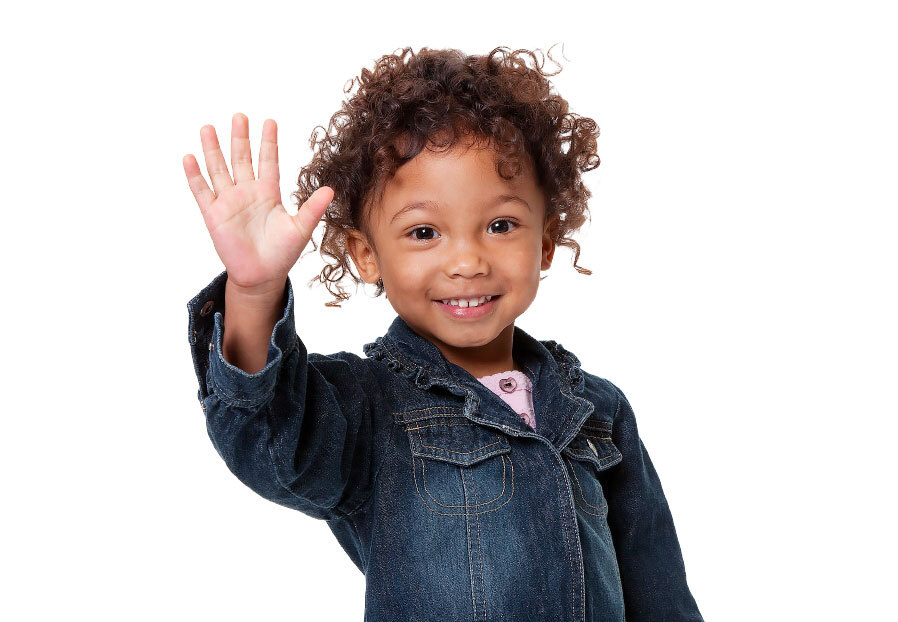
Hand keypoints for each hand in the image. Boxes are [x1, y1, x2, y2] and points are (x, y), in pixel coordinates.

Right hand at [183, 113, 332, 296]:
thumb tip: (331, 190)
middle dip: (240, 138)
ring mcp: (229, 202)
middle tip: (239, 116)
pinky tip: (190, 157)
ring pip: (219, 169)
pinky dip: (195, 175)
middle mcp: (247, 192)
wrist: (262, 276)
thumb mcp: (300, 229)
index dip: (268, 142)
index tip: (269, 121)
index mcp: (268, 193)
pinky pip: (202, 191)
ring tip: (208, 128)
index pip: (268, 161)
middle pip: (241, 158)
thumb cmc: (282, 254)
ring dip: (213, 149)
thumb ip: (313, 209)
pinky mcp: (213, 215)